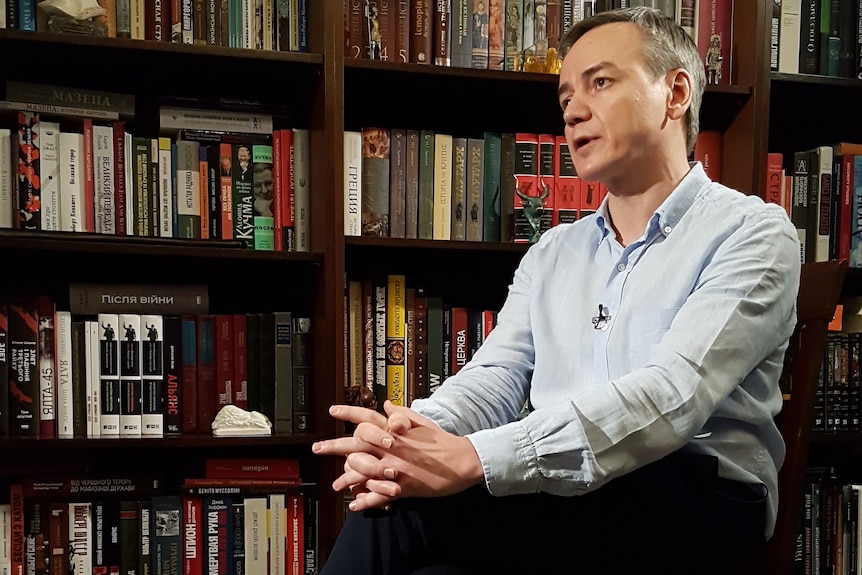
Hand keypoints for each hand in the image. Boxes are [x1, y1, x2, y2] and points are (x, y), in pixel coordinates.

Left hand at [314, 401, 485, 511]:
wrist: (462, 460)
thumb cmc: (442, 440)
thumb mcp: (421, 422)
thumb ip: (401, 414)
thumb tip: (385, 405)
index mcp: (395, 431)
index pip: (367, 417)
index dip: (348, 413)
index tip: (332, 411)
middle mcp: (392, 448)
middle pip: (356, 445)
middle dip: (334, 446)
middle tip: (317, 448)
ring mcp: (396, 468)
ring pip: (363, 472)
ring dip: (347, 479)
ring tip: (336, 485)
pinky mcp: (404, 487)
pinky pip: (379, 496)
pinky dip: (366, 501)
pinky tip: (355, 505)